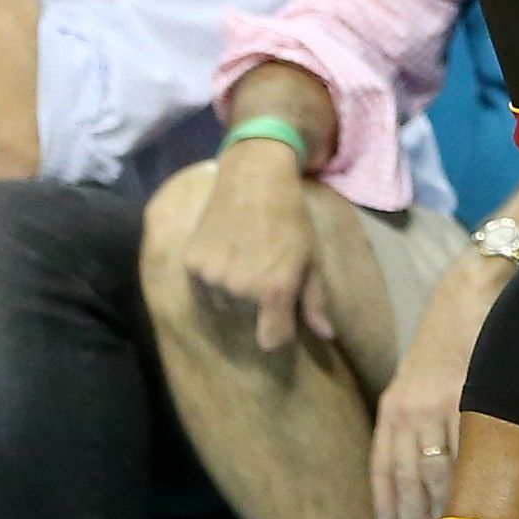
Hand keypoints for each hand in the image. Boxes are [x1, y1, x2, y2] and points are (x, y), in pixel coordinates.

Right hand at [178, 132, 333, 354]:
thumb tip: (326, 335)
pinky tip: (226, 253)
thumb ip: (315, 299)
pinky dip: (213, 279)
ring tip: (245, 262)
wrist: (253, 178)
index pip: (271, 340)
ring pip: (223, 307)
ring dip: (233, 295)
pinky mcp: (191, 264)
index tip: (283, 317)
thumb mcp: (310, 256)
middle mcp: (240, 288)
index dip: (279, 331)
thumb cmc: (290, 217)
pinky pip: (203, 289)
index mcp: (274, 289)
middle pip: (247, 322)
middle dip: (258, 307)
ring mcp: (212, 277)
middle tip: (264, 274)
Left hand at [372, 247, 507, 518]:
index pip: (384, 466)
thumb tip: (430, 458)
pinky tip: (487, 499)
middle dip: (421, 518)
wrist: (475, 285)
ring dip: (449, 509)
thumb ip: (417, 413)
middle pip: (411, 479)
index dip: (387, 503)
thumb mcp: (418, 372)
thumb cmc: (450, 331)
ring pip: (440, 473)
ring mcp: (441, 405)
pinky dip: (479, 480)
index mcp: (394, 404)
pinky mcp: (472, 397)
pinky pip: (471, 451)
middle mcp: (410, 409)